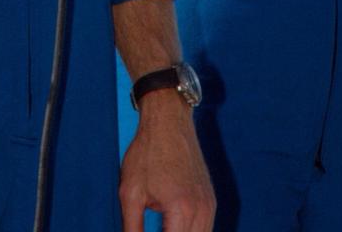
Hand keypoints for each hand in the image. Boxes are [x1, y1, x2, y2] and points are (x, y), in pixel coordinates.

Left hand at [119, 93, 214, 231]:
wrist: (168, 120)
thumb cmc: (147, 152)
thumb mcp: (130, 192)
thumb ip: (132, 228)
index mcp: (181, 210)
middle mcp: (201, 210)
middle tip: (152, 229)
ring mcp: (209, 205)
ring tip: (162, 227)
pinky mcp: (211, 199)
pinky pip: (206, 229)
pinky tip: (174, 229)